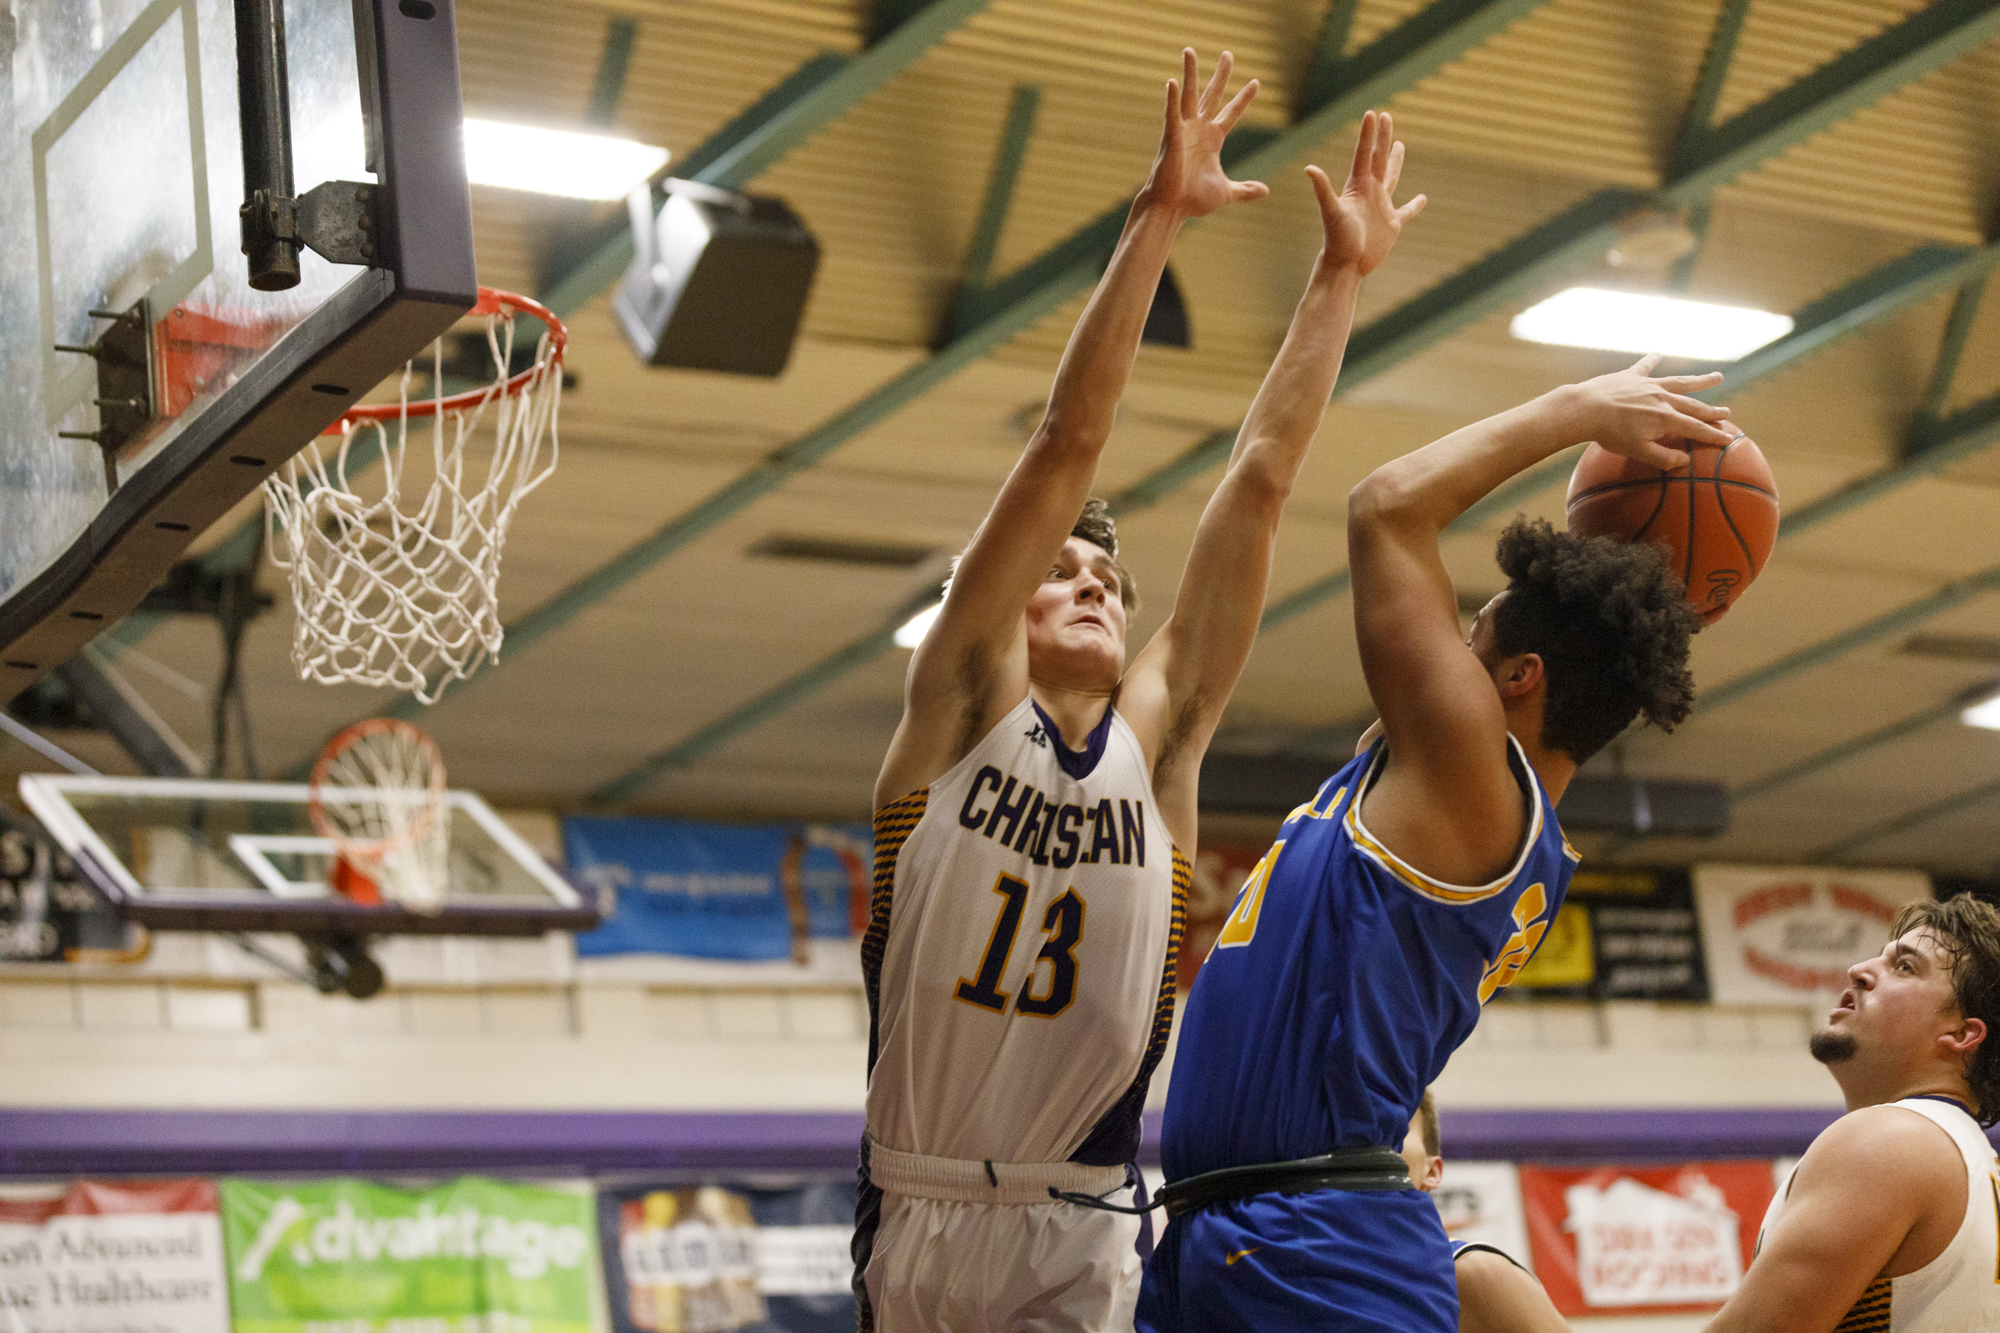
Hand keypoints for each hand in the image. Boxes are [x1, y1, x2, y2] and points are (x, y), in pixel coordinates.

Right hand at [1139, 48, 1268, 219]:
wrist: (1172, 208)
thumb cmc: (1193, 200)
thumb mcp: (1225, 192)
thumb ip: (1245, 189)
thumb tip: (1265, 190)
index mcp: (1213, 139)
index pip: (1232, 113)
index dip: (1244, 98)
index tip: (1256, 82)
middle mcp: (1199, 130)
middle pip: (1212, 95)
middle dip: (1221, 75)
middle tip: (1228, 54)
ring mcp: (1184, 131)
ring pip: (1189, 96)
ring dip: (1190, 73)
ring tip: (1190, 51)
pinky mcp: (1171, 137)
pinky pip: (1171, 114)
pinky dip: (1172, 99)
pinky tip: (1172, 82)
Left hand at [1308, 110, 1425, 275]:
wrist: (1345, 265)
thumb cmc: (1337, 240)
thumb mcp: (1331, 212)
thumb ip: (1322, 189)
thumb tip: (1309, 168)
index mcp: (1358, 186)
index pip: (1364, 154)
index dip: (1369, 134)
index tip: (1373, 113)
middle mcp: (1370, 192)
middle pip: (1378, 158)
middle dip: (1382, 138)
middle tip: (1386, 116)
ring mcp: (1381, 207)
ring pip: (1391, 177)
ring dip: (1395, 161)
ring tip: (1399, 144)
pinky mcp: (1391, 224)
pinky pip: (1406, 212)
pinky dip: (1415, 205)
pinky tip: (1423, 198)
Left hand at [1564, 354, 1735, 469]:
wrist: (1585, 408)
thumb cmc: (1610, 434)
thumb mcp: (1638, 452)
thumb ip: (1663, 458)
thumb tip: (1685, 461)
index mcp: (1666, 419)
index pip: (1696, 429)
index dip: (1713, 435)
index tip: (1730, 439)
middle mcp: (1662, 399)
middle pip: (1693, 405)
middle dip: (1711, 411)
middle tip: (1727, 412)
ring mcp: (1647, 385)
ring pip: (1679, 382)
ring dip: (1699, 381)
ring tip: (1718, 377)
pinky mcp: (1629, 377)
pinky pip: (1644, 366)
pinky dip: (1651, 360)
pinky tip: (1658, 353)